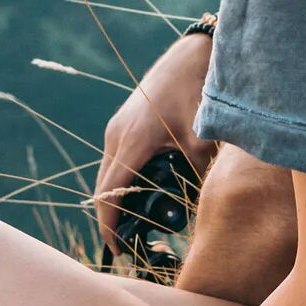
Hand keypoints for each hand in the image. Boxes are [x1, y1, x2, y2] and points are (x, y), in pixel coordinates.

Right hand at [93, 31, 215, 254]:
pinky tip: (140, 195)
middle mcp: (117, 135)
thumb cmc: (198, 92)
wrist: (192, 55)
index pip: (109, 195)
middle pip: (102, 188)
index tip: (117, 251)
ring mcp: (117, 127)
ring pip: (108, 174)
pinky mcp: (123, 123)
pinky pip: (115, 160)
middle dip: (110, 219)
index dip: (109, 226)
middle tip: (128, 247)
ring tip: (132, 227)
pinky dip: (121, 182)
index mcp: (133, 141)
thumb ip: (197, 174)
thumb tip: (200, 207)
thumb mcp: (203, 139)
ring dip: (115, 200)